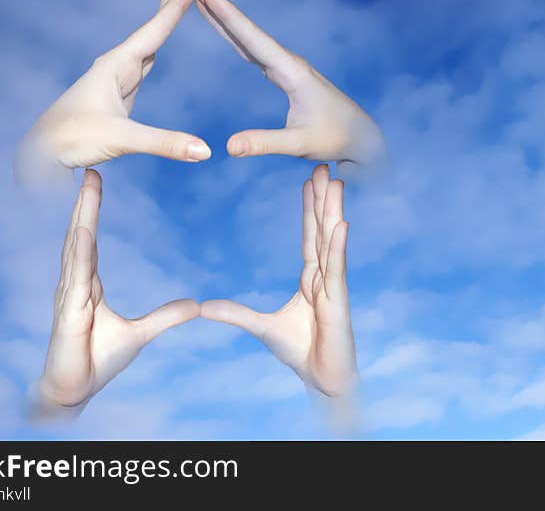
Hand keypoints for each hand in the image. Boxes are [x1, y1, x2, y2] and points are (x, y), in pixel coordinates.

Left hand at [15, 0, 210, 187]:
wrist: (39, 155)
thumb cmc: (71, 139)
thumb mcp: (121, 138)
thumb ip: (164, 142)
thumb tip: (204, 150)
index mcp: (114, 66)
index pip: (153, 31)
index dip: (175, 8)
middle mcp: (115, 68)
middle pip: (150, 31)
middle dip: (171, 8)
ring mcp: (115, 83)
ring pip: (145, 47)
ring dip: (161, 28)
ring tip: (172, 5)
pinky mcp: (117, 99)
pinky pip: (141, 67)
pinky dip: (154, 52)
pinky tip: (154, 53)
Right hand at [32, 169, 199, 419]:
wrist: (75, 390)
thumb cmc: (97, 361)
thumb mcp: (141, 335)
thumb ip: (166, 317)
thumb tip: (195, 304)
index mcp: (89, 285)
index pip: (91, 239)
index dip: (92, 211)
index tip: (95, 183)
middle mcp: (76, 284)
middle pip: (81, 235)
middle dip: (85, 203)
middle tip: (90, 171)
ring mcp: (69, 295)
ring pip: (76, 247)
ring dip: (82, 216)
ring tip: (87, 187)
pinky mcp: (69, 311)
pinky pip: (76, 275)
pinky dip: (79, 251)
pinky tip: (83, 230)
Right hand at [192, 0, 385, 171]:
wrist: (362, 137)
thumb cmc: (336, 138)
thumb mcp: (299, 143)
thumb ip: (264, 143)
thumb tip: (228, 147)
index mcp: (293, 72)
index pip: (254, 40)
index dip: (228, 16)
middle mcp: (288, 62)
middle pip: (247, 30)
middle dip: (220, 5)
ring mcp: (286, 66)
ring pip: (248, 37)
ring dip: (224, 16)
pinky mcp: (284, 73)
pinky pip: (253, 49)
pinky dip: (234, 34)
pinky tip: (221, 24)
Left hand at [201, 164, 357, 400]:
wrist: (322, 378)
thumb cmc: (300, 352)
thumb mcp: (261, 328)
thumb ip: (235, 314)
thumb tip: (203, 306)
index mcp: (310, 279)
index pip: (309, 237)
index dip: (308, 209)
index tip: (308, 182)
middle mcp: (324, 276)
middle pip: (322, 230)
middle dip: (323, 199)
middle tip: (325, 167)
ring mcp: (333, 286)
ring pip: (332, 241)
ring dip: (333, 211)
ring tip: (336, 182)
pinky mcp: (338, 300)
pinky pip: (337, 267)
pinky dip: (339, 244)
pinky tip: (341, 222)